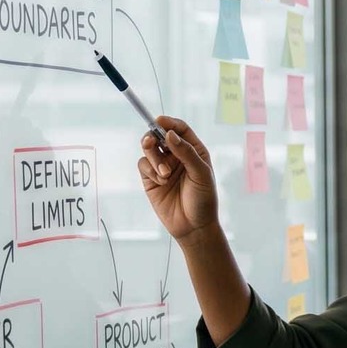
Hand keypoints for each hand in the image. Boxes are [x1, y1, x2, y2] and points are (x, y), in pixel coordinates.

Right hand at [137, 116, 218, 240]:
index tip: (159, 120)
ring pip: (149, 148)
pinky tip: (161, 181)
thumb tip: (170, 134)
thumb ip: (186, 153)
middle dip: (154, 136)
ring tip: (164, 173)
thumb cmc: (203, 199)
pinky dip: (150, 170)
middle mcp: (177, 155)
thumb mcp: (201, 173)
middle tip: (152, 142)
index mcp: (193, 150)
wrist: (193, 226)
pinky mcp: (150, 178)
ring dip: (153, 157)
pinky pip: (143, 164)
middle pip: (159, 135)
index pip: (180, 129)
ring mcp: (162, 166)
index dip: (169, 122)